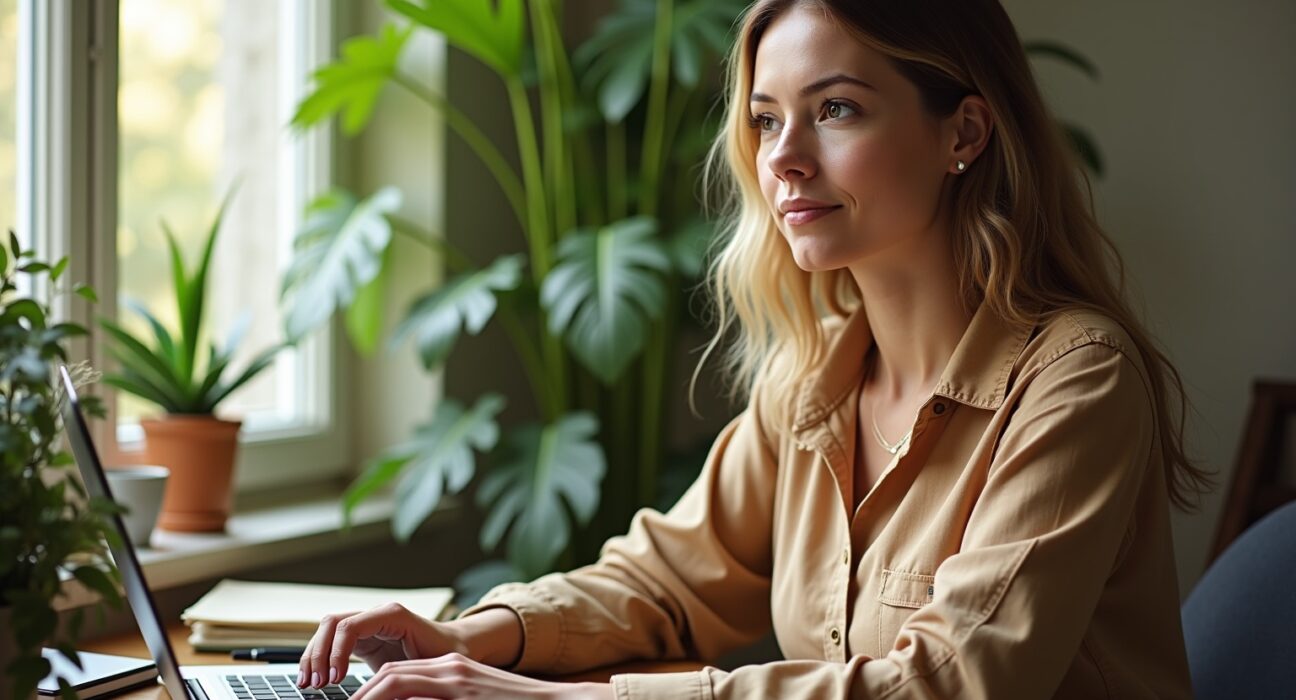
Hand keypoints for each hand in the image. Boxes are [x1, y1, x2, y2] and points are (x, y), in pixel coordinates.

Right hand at [298, 602, 461, 688]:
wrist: (457, 648)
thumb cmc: (447, 655)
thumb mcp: (428, 665)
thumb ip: (403, 675)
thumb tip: (379, 692)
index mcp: (392, 615)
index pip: (350, 626)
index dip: (336, 652)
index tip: (335, 679)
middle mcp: (376, 615)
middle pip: (332, 623)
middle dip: (318, 653)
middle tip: (315, 683)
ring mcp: (368, 624)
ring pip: (328, 631)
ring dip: (313, 655)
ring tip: (308, 683)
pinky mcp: (364, 638)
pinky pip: (334, 642)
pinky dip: (321, 658)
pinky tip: (314, 678)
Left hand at [349, 654, 613, 699]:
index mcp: (450, 673)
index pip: (398, 677)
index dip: (371, 694)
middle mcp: (448, 668)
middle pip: (391, 675)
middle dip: (363, 694)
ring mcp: (454, 676)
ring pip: (395, 678)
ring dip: (369, 695)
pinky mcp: (460, 686)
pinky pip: (410, 687)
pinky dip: (388, 697)